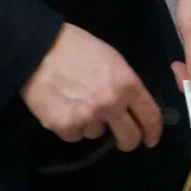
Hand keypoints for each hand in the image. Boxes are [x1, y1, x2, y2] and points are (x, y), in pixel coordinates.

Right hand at [22, 23, 162, 151]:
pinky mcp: (65, 126)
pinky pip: (74, 135)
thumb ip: (125, 85)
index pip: (150, 116)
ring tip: (77, 103)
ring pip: (97, 133)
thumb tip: (132, 107)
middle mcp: (111, 104)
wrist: (37, 48)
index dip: (153, 131)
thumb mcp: (112, 60)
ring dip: (91, 124)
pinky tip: (62, 107)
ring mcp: (88, 117)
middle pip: (129, 137)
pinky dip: (70, 126)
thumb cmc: (77, 48)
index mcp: (127, 85)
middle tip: (123, 140)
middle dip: (128, 141)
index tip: (150, 139)